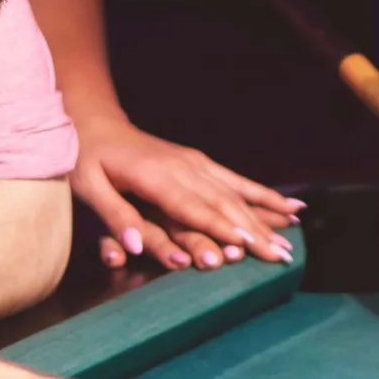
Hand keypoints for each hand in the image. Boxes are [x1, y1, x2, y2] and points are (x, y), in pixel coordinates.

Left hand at [70, 116, 302, 272]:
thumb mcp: (88, 189)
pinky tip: (290, 206)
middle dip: (255, 230)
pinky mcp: (201, 163)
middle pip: (224, 203)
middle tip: (280, 255)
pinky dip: (265, 196)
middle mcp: (184, 167)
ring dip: (267, 217)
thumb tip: (135, 248)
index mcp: (156, 176)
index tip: (246, 245)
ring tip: (291, 239)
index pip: (193, 207)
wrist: (95, 123)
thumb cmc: (87, 159)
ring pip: (237, 193)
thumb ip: (114, 217)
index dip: (220, 227)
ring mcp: (196, 163)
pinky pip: (237, 181)